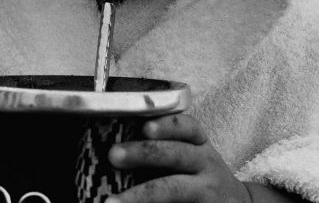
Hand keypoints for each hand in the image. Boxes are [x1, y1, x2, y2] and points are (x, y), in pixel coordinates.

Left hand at [106, 113, 250, 202]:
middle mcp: (206, 163)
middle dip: (144, 153)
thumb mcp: (192, 154)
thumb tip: (114, 147)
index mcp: (199, 143)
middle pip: (176, 154)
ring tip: (111, 202)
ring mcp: (207, 190)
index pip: (187, 127)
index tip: (145, 127)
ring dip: (141, 195)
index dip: (167, 125)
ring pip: (173, 189)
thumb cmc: (199, 175)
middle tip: (112, 155)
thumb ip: (163, 147)